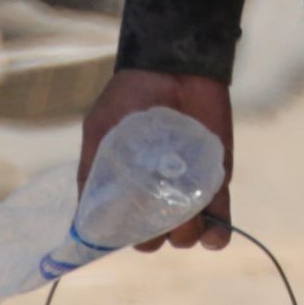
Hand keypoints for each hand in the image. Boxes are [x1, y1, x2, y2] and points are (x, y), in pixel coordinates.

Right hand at [77, 69, 236, 246]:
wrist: (177, 66)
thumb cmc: (131, 97)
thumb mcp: (100, 131)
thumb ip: (91, 172)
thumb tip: (83, 219)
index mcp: (125, 186)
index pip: (124, 228)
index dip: (125, 236)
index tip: (128, 232)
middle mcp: (155, 194)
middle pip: (156, 237)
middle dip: (158, 237)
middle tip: (160, 218)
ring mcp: (187, 190)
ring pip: (187, 234)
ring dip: (187, 235)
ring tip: (188, 216)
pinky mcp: (216, 182)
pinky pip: (220, 219)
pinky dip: (218, 234)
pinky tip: (214, 233)